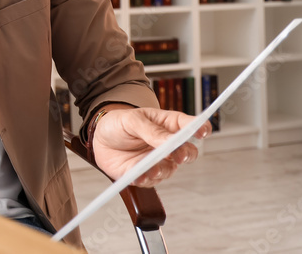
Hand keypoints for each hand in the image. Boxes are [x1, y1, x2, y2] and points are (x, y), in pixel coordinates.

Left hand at [91, 106, 211, 186]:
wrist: (99, 139)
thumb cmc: (118, 124)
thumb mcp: (131, 120)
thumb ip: (151, 130)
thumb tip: (170, 141)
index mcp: (168, 125)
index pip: (190, 126)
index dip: (200, 128)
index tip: (203, 131)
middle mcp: (168, 146)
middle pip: (187, 152)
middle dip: (185, 154)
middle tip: (178, 154)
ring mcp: (159, 162)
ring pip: (169, 169)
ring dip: (161, 169)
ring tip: (150, 168)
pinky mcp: (146, 175)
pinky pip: (150, 180)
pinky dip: (145, 179)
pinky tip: (139, 176)